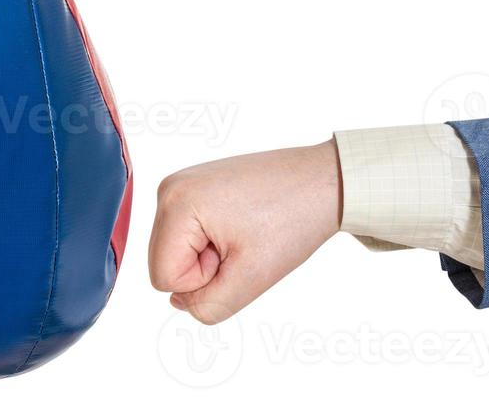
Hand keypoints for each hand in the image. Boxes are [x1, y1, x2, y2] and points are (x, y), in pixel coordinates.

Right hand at [148, 140, 342, 323]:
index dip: (204, 280)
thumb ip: (206, 307)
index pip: (164, 278)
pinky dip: (215, 240)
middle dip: (205, 267)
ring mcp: (185, 183)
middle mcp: (171, 187)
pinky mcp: (199, 186)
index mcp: (176, 202)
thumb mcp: (249, 279)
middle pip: (166, 262)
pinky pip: (191, 235)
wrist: (324, 181)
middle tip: (245, 244)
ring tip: (246, 232)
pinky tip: (244, 224)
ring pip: (178, 251)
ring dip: (211, 255)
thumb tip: (180, 301)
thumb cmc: (294, 219)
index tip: (239, 252)